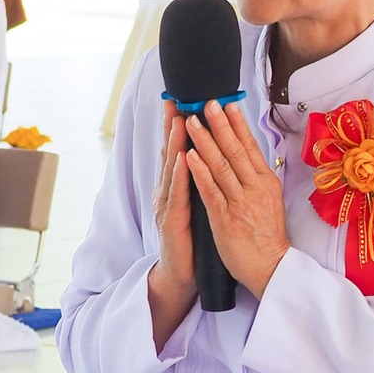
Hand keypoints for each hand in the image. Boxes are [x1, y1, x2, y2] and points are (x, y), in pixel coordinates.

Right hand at [149, 108, 195, 301]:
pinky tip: (183, 158)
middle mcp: (167, 191)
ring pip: (172, 168)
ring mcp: (167, 204)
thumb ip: (198, 179)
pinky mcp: (172, 220)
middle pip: (170, 152)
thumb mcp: (196, 202)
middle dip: (172, 124)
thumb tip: (205, 155)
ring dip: (176, 143)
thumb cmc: (191, 238)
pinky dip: (180, 174)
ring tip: (180, 119)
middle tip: (175, 98)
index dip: (179, 124)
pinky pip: (178, 194)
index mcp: (176, 186)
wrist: (181, 274)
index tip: (184, 99)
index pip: (179, 149)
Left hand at [183, 100, 288, 296]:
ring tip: (191, 121)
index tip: (228, 104)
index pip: (251, 147)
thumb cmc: (267, 236)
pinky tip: (190, 156)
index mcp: (266, 182)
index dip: (238, 124)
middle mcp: (255, 188)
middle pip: (236, 150)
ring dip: (205, 141)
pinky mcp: (226, 218)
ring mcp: (240, 202)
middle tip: (207, 102)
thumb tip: (249, 157)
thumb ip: (257, 180)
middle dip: (220, 124)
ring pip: (221, 165)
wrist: (270, 267)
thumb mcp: (270, 201)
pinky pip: (211, 190)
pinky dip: (200, 171)